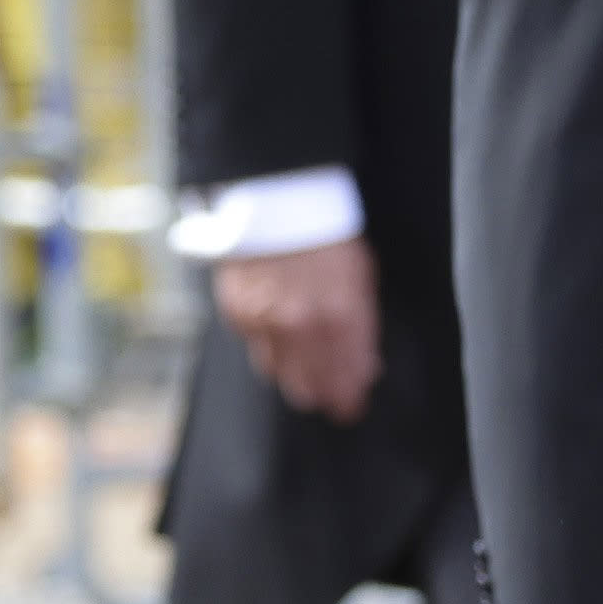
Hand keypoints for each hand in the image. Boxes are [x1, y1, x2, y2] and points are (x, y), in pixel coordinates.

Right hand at [212, 236, 381, 422]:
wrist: (277, 198)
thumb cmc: (324, 232)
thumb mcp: (360, 276)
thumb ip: (361, 326)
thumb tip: (364, 365)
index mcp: (339, 316)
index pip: (346, 377)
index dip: (349, 397)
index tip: (352, 405)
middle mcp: (299, 326)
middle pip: (310, 387)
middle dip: (323, 395)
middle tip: (333, 398)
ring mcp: (264, 322)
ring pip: (279, 375)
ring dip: (296, 380)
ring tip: (309, 378)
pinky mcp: (238, 314)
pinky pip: (257, 349)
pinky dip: (271, 350)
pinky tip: (283, 340)